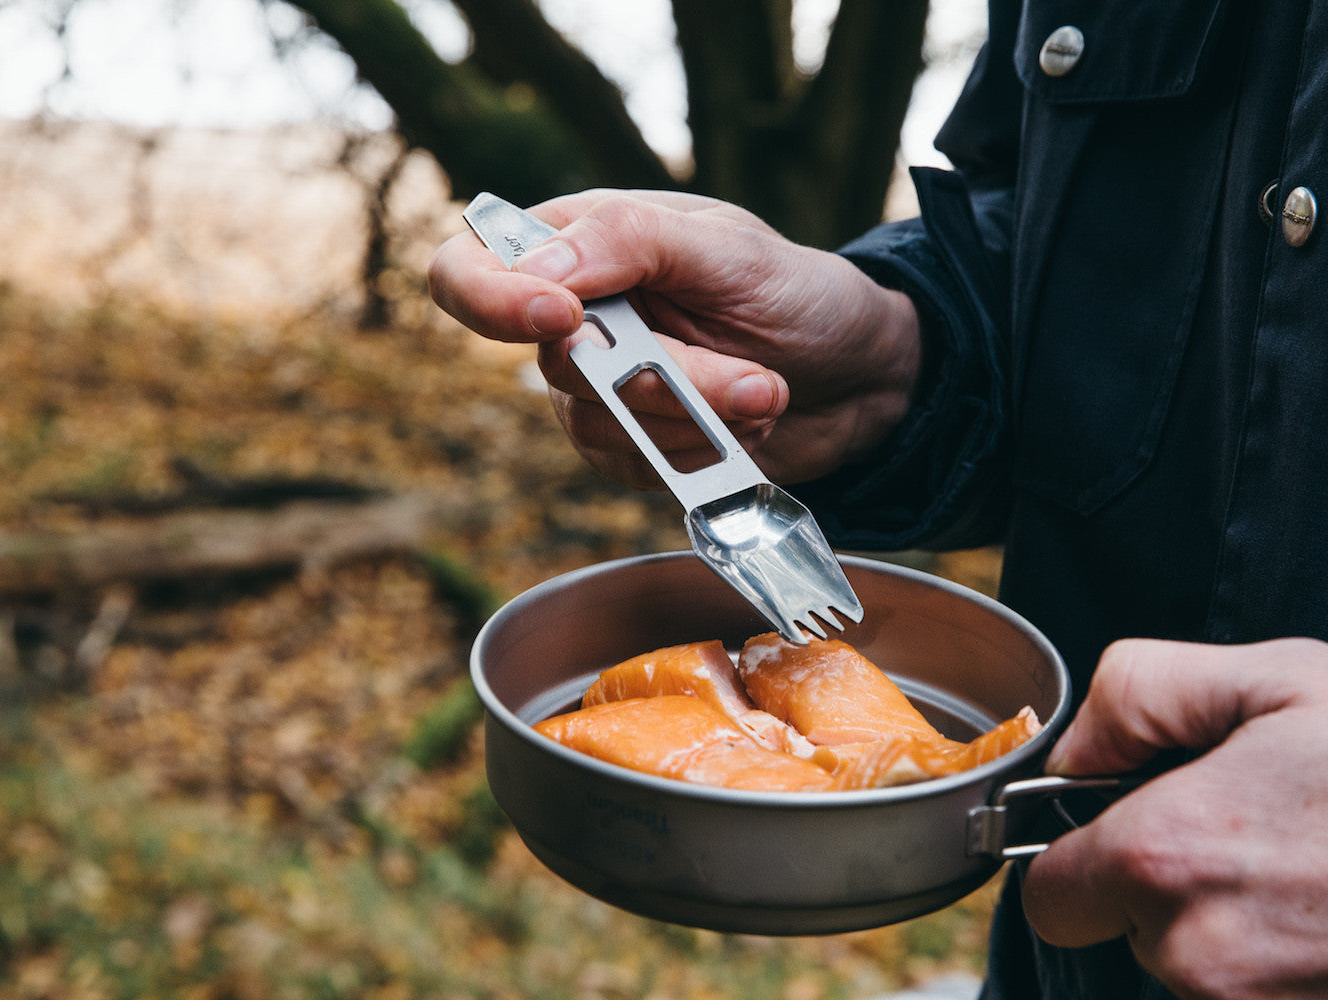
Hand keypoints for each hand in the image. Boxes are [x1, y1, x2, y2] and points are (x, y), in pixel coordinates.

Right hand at [428, 190, 920, 486]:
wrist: (858, 373)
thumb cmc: (795, 291)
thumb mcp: (726, 248)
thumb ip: (630, 242)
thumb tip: (538, 272)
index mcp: (579, 243)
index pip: (469, 269)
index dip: (490, 301)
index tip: (560, 318)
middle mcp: (574, 318)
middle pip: (554, 365)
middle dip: (663, 380)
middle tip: (750, 380)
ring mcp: (598, 391)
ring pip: (601, 427)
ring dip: (698, 421)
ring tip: (765, 395)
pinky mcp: (632, 450)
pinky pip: (635, 469)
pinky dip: (702, 456)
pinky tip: (747, 428)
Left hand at [1023, 638, 1327, 999]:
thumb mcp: (1276, 678)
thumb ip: (1138, 696)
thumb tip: (1075, 748)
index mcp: (1168, 857)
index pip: (1048, 894)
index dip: (1079, 850)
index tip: (1131, 820)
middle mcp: (1199, 956)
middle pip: (1122, 930)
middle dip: (1160, 881)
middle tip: (1247, 823)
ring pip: (1187, 969)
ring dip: (1222, 924)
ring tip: (1307, 862)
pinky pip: (1248, 997)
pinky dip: (1276, 962)